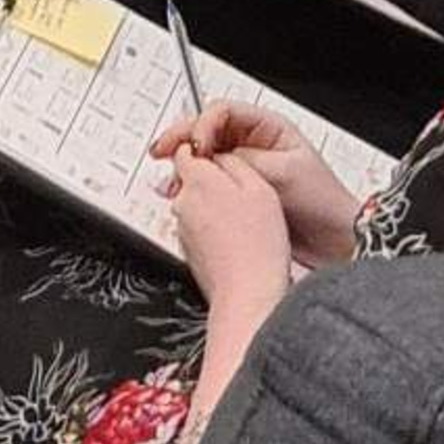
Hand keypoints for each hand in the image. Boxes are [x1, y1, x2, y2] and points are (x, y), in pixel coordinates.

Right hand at [150, 99, 359, 271]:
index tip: (195, 146)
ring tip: (170, 179)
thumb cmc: (322, 202)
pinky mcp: (239, 191)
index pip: (222, 112)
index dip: (202, 124)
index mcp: (267, 128)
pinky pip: (208, 181)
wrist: (334, 240)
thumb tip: (207, 156)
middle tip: (161, 151)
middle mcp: (253, 143)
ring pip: (203, 156)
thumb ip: (242, 161)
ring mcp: (244, 167)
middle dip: (181, 139)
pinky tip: (182, 193)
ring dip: (183, 164)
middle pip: (206, 130)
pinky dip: (192, 185)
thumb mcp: (282, 173)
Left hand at [157, 140, 295, 312]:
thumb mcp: (260, 188)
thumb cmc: (258, 245)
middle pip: (192, 179)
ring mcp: (182, 228)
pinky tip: (236, 242)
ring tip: (244, 225)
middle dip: (214, 183)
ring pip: (196, 205)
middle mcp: (183, 203)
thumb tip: (220, 155)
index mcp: (199, 180)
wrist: (248, 294)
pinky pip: (199, 230)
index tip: (219, 155)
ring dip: (215, 209)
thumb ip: (234, 163)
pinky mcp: (187, 250)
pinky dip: (214, 231)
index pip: (188, 149)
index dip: (206, 149)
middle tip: (243, 197)